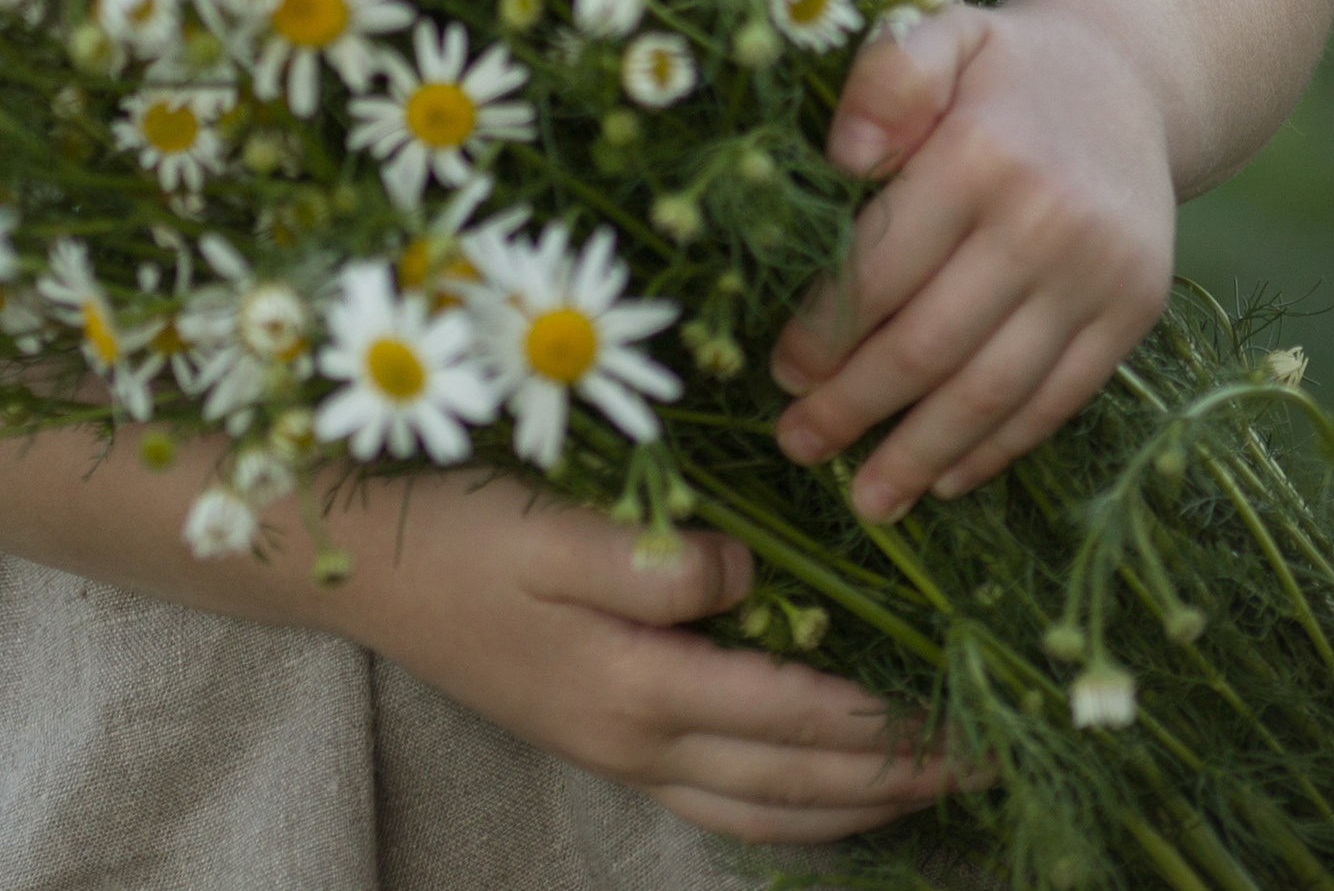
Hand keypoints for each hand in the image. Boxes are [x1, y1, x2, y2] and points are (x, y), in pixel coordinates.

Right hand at [331, 469, 974, 848]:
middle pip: (792, 784)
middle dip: (893, 778)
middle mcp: (635, 738)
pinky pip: (718, 804)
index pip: (792, 719)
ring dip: (850, 806)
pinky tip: (815, 791)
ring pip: (760, 811)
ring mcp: (614, 751)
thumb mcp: (551, 523)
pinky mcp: (597, 740)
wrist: (354, 566)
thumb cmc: (457, 525)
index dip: (885, 725)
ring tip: (925, 789)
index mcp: (634, 685)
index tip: (968, 719)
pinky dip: (786, 809)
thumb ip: (651, 560)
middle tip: (980, 763)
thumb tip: (747, 577)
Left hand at [770, 0, 1175, 519]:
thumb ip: (886, 78)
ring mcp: (1098, 275)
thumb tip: (840, 158)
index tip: (780, 370)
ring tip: (863, 496)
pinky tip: (946, 477)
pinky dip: (998, 448)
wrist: (1133, 79)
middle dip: (855, 405)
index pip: (883, 265)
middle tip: (796, 442)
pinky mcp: (1134, 313)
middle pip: (932, 341)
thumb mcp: (941, 31)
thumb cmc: (1005, 69)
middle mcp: (1048, 220)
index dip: (825, 329)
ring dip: (922, 453)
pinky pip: (1057, 399)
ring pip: (994, 389)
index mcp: (982, 151)